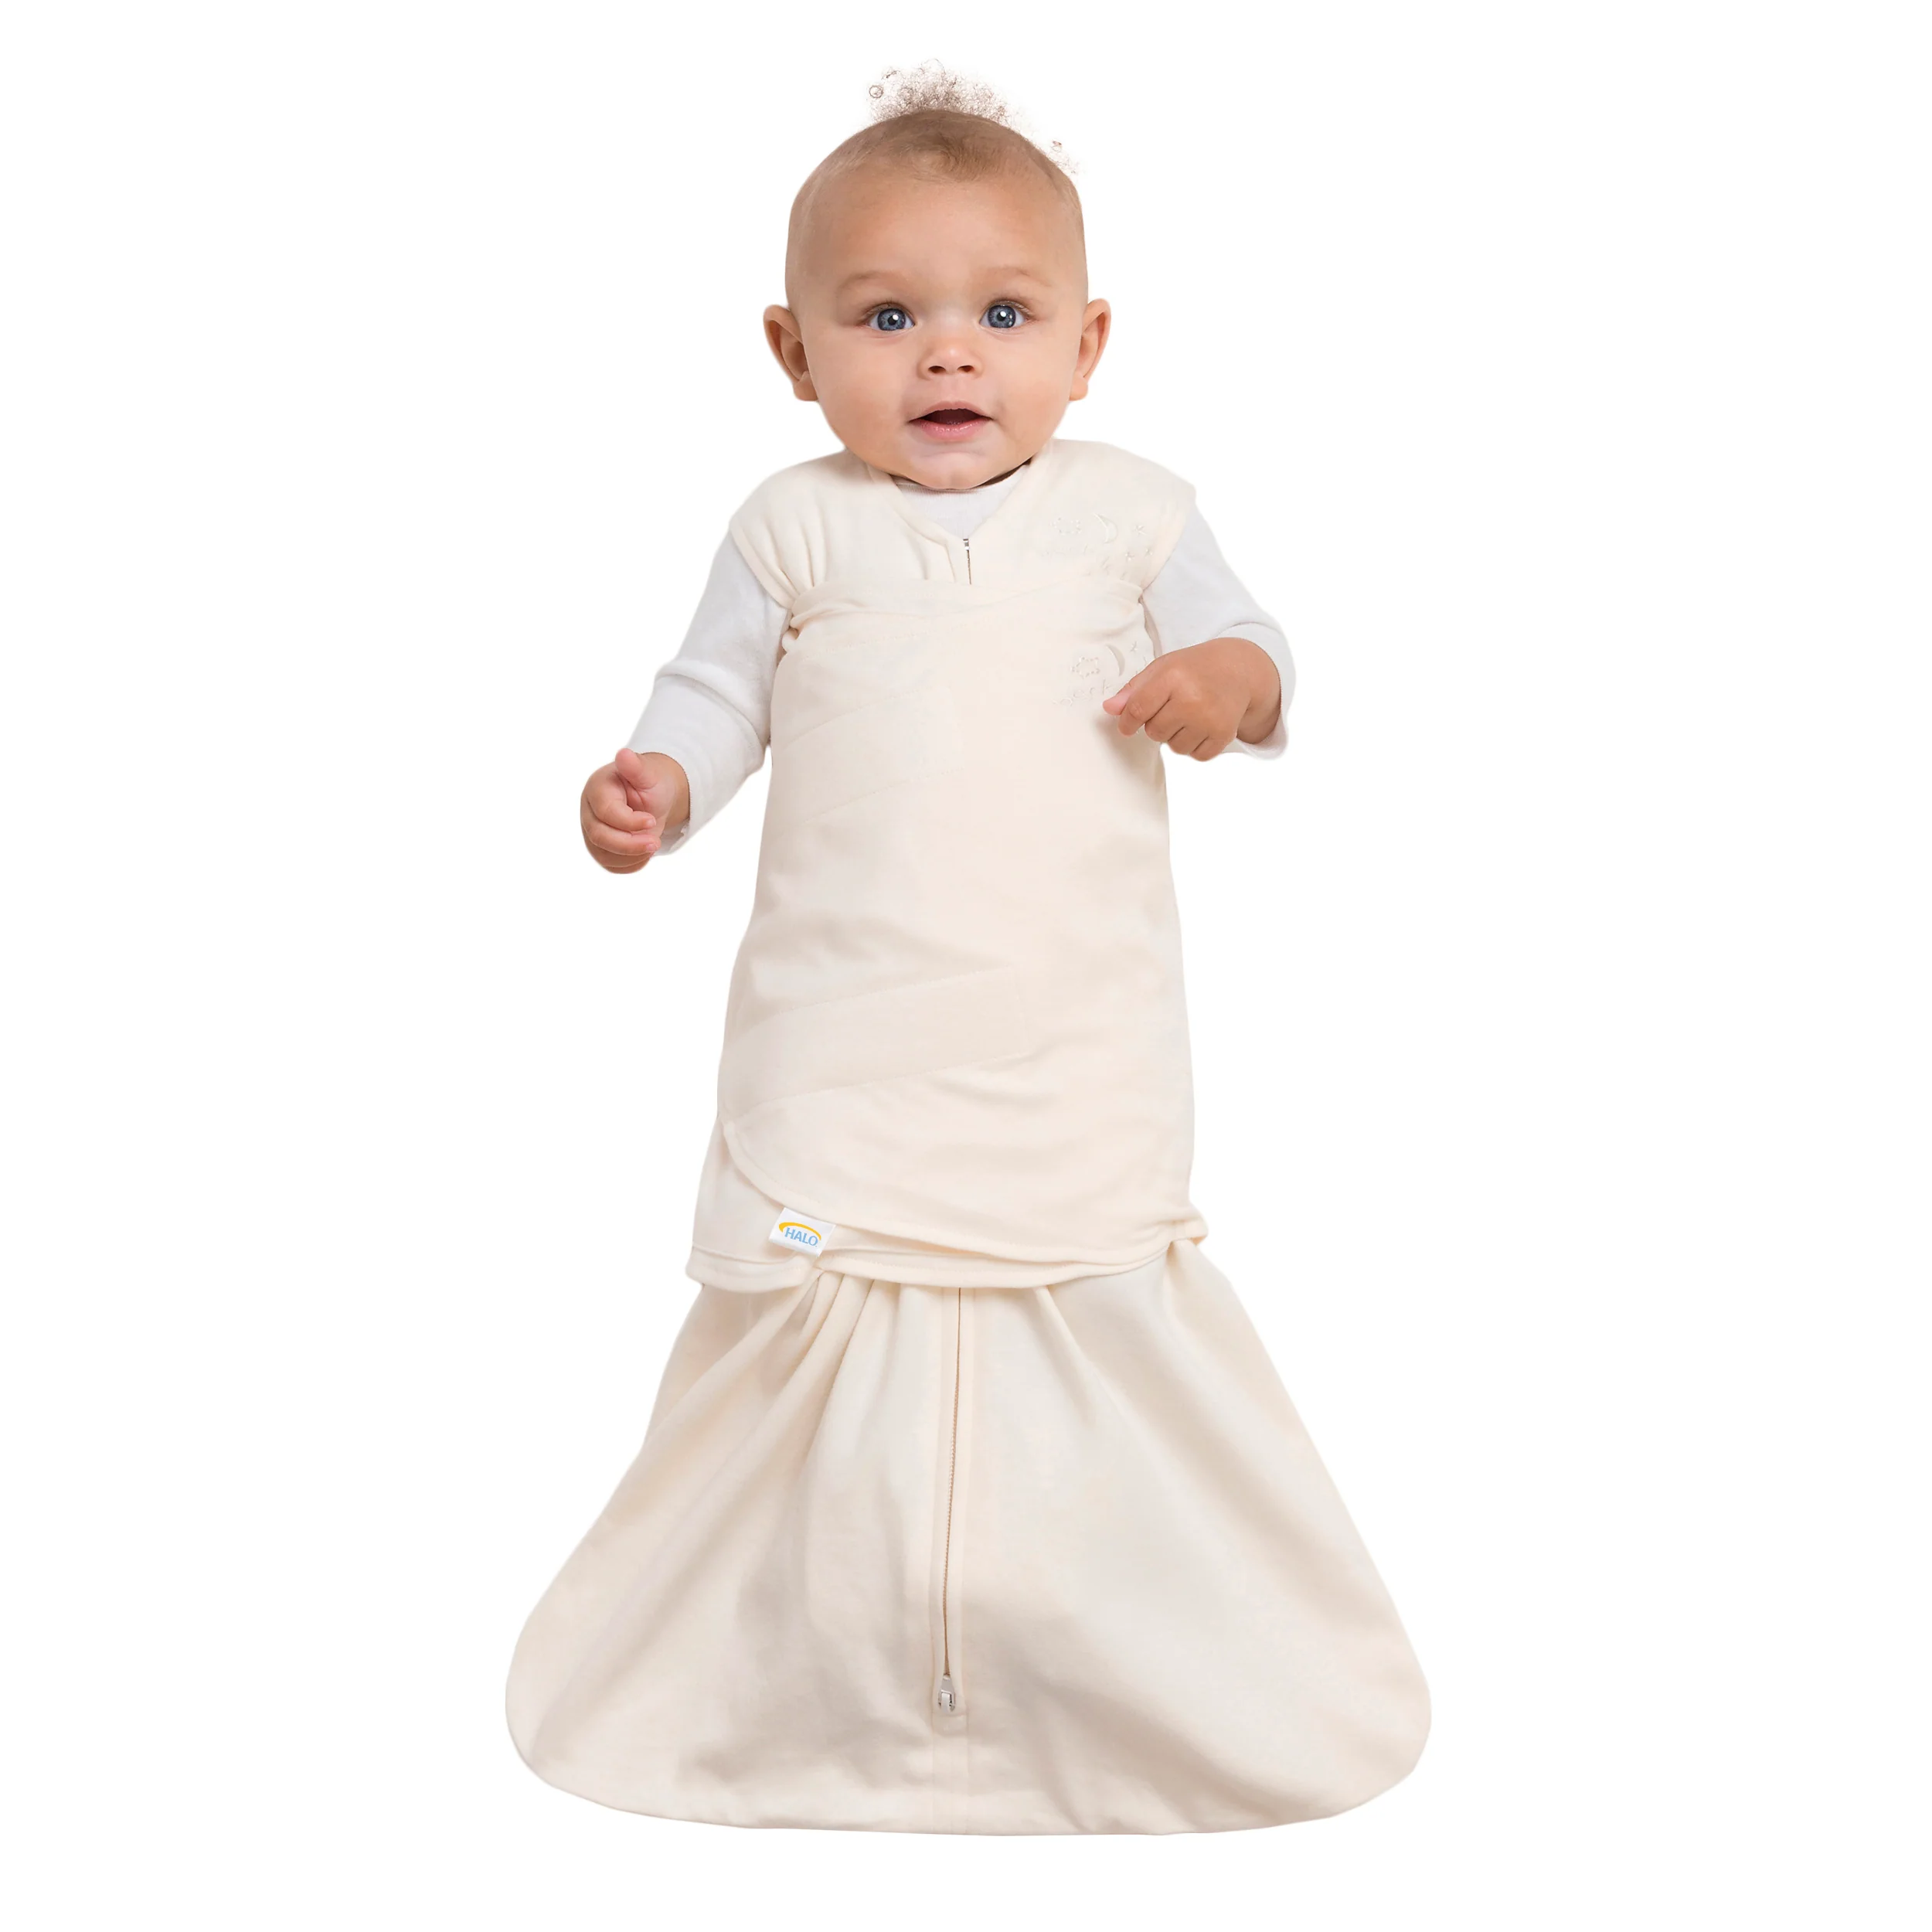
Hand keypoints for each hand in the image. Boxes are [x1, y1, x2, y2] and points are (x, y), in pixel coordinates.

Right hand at [580, 749, 689, 872]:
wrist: (654, 798)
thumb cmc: (650, 783)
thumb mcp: (648, 773)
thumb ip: (636, 767)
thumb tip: (624, 754)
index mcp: (597, 788)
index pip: (606, 812)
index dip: (629, 822)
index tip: (651, 821)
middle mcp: (588, 811)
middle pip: (600, 836)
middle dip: (630, 844)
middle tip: (656, 843)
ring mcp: (591, 831)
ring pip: (604, 855)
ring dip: (633, 855)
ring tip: (653, 843)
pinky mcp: (599, 848)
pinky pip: (611, 865)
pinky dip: (631, 863)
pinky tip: (644, 851)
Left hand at [1102, 637, 1281, 759]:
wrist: (1238, 670)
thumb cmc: (1194, 669)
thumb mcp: (1162, 668)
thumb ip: (1134, 690)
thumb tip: (1110, 709)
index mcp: (1173, 677)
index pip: (1137, 709)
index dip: (1128, 722)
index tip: (1127, 725)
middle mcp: (1192, 699)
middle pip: (1154, 732)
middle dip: (1157, 724)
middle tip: (1172, 708)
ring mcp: (1210, 719)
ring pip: (1174, 747)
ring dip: (1176, 736)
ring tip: (1189, 716)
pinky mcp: (1224, 735)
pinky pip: (1195, 755)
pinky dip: (1195, 745)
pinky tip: (1202, 726)